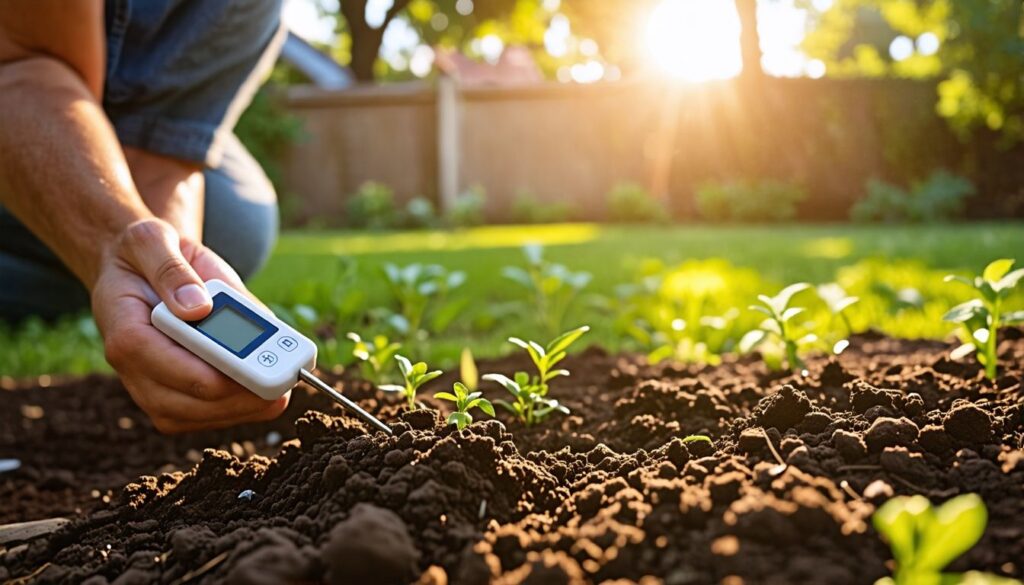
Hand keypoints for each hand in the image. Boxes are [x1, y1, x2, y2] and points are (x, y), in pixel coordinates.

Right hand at [92, 218, 288, 432]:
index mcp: (124, 329)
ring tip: (285, 382)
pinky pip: (208, 415)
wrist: (139, 268)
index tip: (257, 361)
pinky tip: (272, 384)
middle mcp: (133, 369)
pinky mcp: (173, 396)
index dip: (212, 367)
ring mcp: (152, 388)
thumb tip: (199, 307)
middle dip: (237, 394)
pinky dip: (242, 405)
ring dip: (245, 406)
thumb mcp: (153, 240)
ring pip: (199, 416)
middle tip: (283, 379)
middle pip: (186, 402)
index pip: (164, 363)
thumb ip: (172, 270)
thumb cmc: (146, 254)